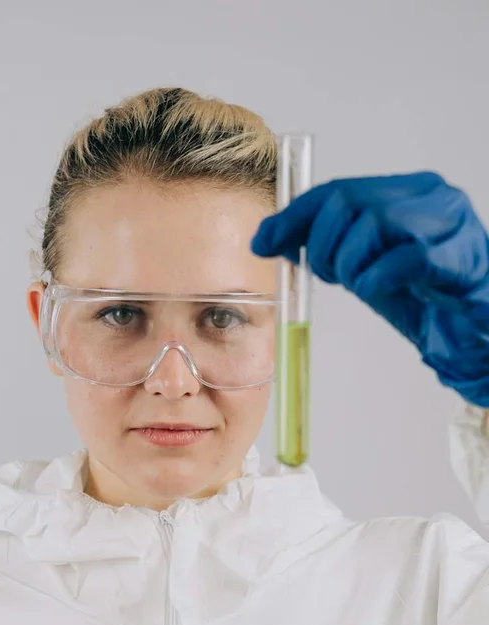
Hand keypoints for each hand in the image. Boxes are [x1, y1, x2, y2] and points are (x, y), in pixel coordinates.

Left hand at [251, 172, 488, 406]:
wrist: (471, 328)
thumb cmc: (419, 293)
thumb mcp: (362, 264)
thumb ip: (324, 245)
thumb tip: (265, 238)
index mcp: (408, 190)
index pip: (337, 190)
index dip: (294, 217)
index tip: (263, 242)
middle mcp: (431, 196)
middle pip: (347, 203)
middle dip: (321, 246)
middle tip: (328, 277)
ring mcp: (449, 223)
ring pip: (372, 225)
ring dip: (349, 266)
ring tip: (361, 285)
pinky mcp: (458, 258)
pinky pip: (401, 260)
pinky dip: (375, 280)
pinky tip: (379, 291)